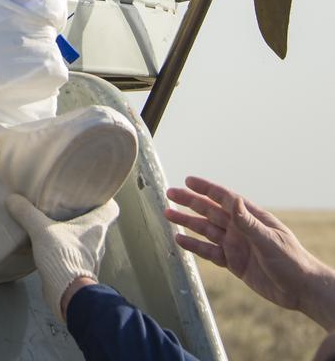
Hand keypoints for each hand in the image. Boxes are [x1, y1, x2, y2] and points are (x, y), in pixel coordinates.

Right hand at [6, 194, 118, 320]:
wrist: (68, 294)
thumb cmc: (64, 255)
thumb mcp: (42, 230)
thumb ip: (27, 213)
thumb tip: (12, 199)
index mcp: (97, 226)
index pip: (111, 209)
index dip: (105, 199)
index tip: (94, 194)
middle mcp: (99, 242)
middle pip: (97, 224)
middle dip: (84, 216)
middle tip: (68, 206)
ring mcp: (92, 259)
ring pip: (86, 241)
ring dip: (75, 236)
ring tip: (57, 226)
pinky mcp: (82, 272)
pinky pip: (77, 256)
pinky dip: (68, 251)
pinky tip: (53, 249)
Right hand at [165, 176, 334, 328]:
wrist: (300, 289)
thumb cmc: (291, 260)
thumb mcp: (269, 240)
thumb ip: (249, 222)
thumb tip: (235, 200)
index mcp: (250, 217)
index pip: (224, 198)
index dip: (206, 188)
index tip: (188, 180)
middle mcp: (240, 228)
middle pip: (210, 211)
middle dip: (189, 201)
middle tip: (170, 193)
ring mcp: (235, 245)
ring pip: (205, 229)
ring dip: (187, 222)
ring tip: (167, 214)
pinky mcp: (233, 262)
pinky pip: (209, 252)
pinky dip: (194, 246)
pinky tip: (180, 240)